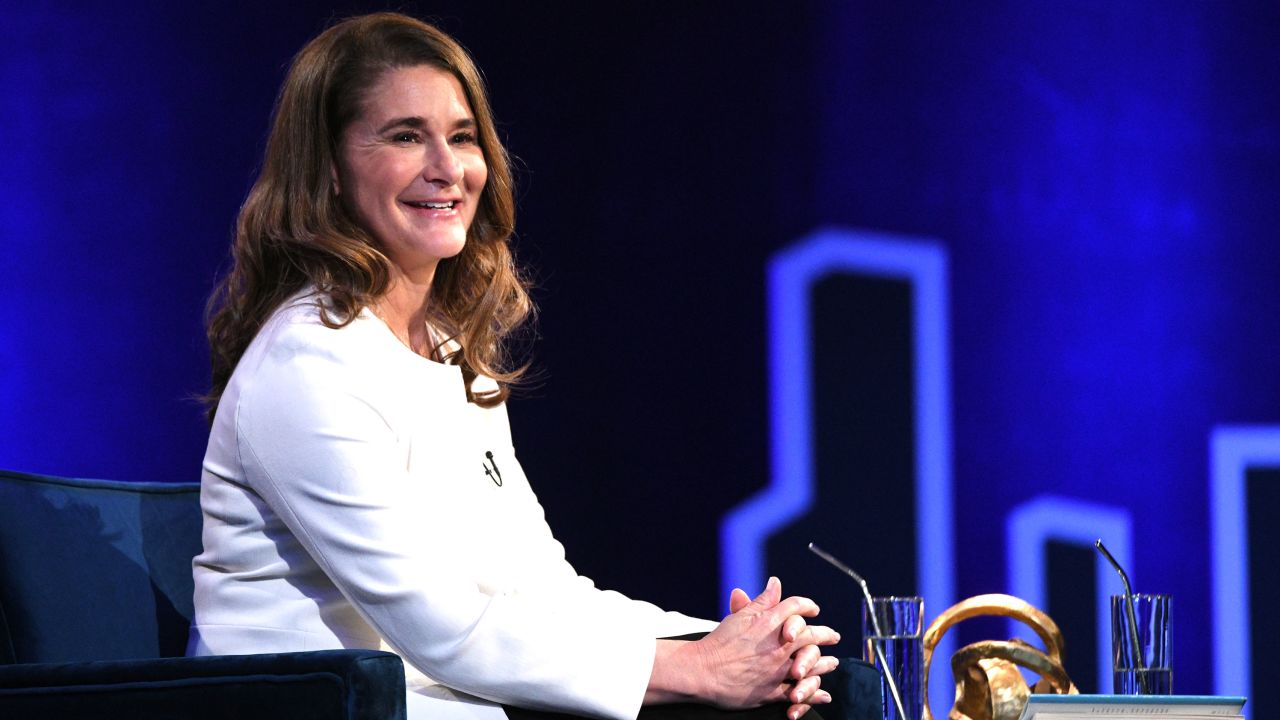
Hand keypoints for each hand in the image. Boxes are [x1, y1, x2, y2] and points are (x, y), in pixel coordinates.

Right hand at [701, 577, 840, 717]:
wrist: (703, 670)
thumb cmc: (719, 642)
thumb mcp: (740, 616)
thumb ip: (762, 601)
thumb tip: (775, 583)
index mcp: (770, 624)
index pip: (796, 608)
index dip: (808, 605)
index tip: (814, 608)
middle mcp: (778, 646)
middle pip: (810, 636)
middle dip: (825, 634)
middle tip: (833, 635)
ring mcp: (777, 670)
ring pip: (810, 665)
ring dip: (825, 664)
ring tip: (833, 663)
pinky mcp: (772, 691)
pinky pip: (799, 692)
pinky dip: (814, 694)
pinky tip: (823, 695)